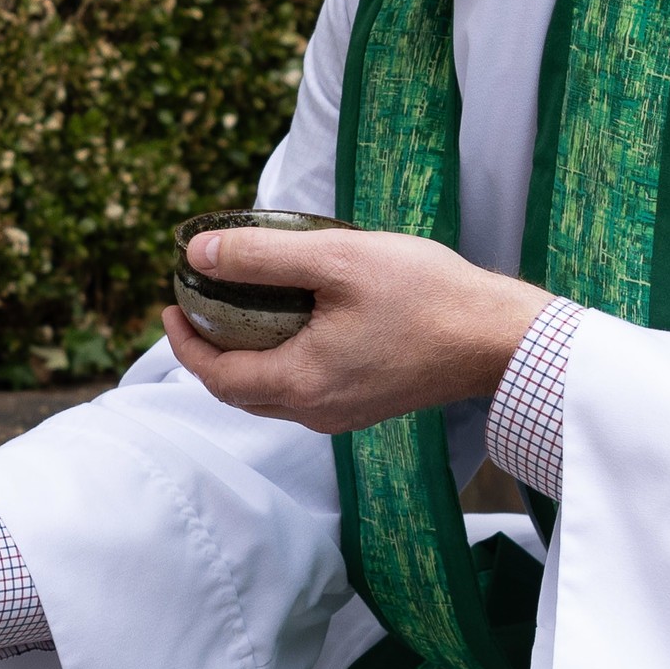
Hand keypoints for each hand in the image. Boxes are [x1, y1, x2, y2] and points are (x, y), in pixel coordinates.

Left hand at [165, 227, 551, 433]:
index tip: (171, 303)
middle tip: (196, 304)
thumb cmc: (426, 294)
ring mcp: (342, 415)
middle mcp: (316, 412)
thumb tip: (198, 254)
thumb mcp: (338, 258)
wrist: (498, 337)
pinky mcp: (364, 405)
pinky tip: (290, 322)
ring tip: (237, 309)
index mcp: (301, 383)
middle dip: (208, 350)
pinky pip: (302, 391)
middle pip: (237, 392)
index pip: (216, 376)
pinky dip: (280, 361)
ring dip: (244, 356)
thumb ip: (263, 256)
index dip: (184, 342)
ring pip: (270, 394)